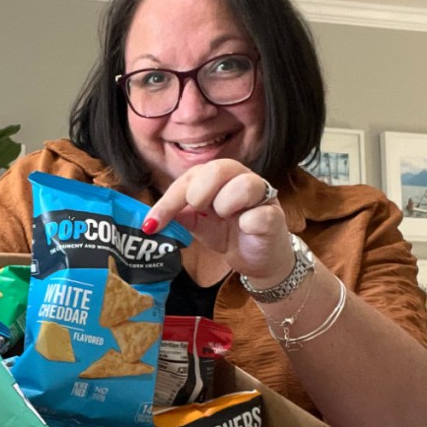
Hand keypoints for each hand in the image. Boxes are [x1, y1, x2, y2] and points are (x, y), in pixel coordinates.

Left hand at [142, 160, 291, 287]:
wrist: (257, 257)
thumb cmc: (228, 232)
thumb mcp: (198, 224)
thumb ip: (180, 215)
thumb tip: (153, 218)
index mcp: (218, 177)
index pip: (190, 178)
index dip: (169, 201)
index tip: (151, 224)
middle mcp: (241, 178)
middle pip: (218, 168)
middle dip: (199, 193)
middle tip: (199, 211)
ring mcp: (262, 196)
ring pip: (244, 185)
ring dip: (226, 206)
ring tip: (228, 219)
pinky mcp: (275, 217)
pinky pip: (260, 214)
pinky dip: (248, 223)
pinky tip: (245, 229)